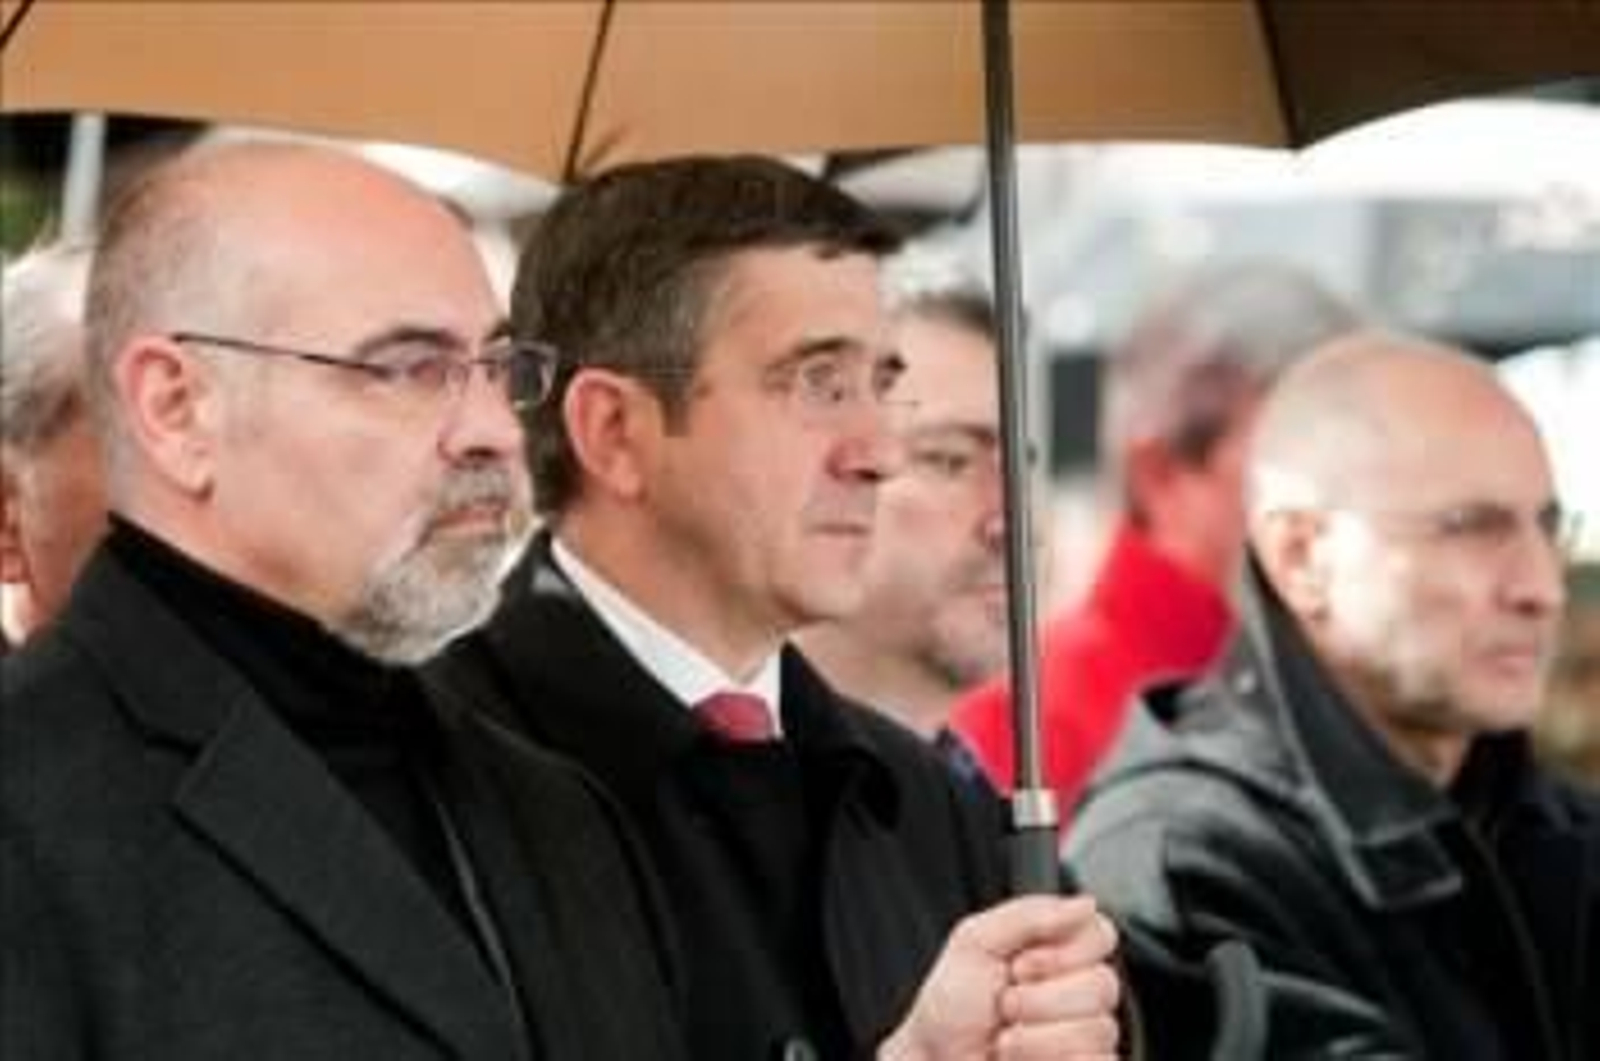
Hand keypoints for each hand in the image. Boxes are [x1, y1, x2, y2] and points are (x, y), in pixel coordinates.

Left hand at [879, 894, 1120, 1060]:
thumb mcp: (974, 943)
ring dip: (1036, 1039)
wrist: (936, 1060)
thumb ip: (1027, 915)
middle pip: (1103, 985)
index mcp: (1058, 950)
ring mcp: (1086, 1036)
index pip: (1101, 934)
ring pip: (1099, 1031)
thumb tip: (1086, 904)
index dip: (1062, 954)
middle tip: (1005, 1006)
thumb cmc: (952, 1007)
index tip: (1020, 967)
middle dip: (1039, 1000)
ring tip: (1006, 1040)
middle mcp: (1079, 990)